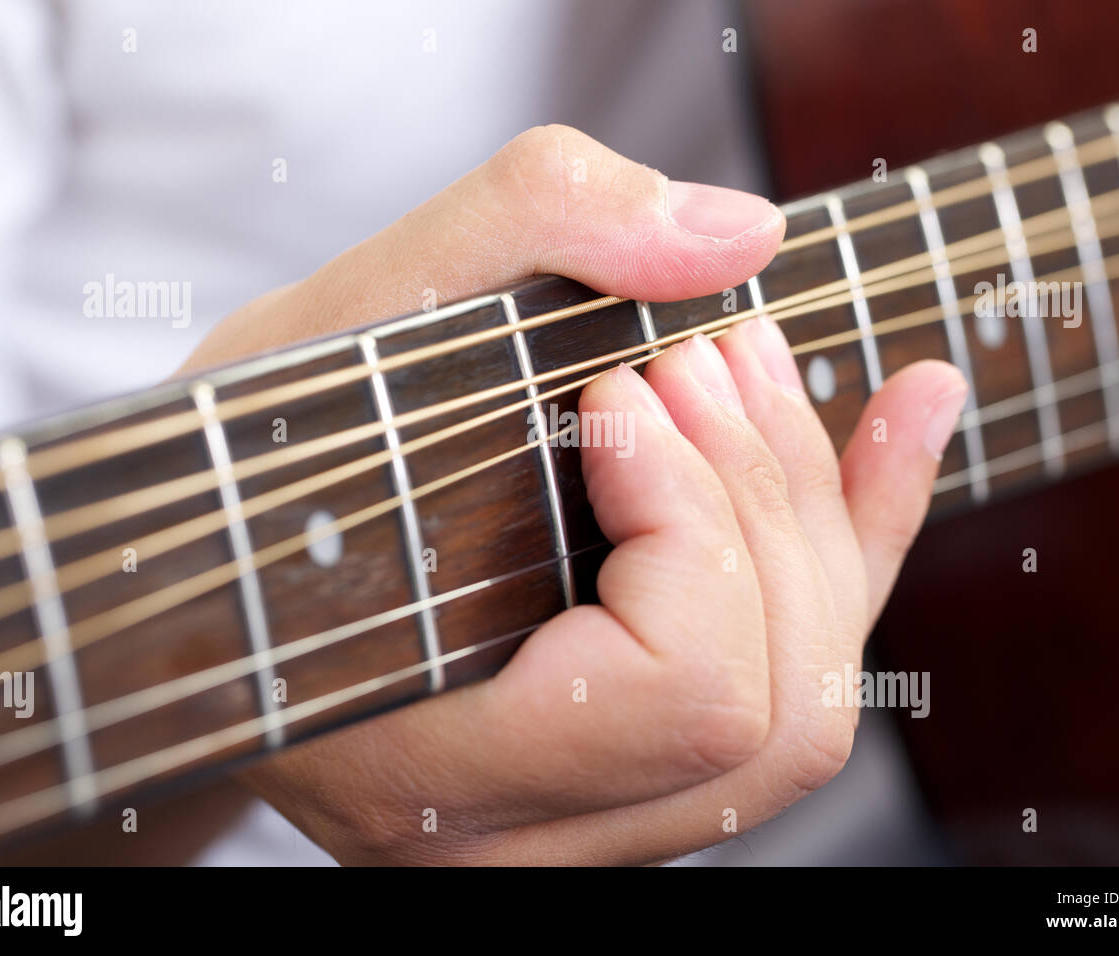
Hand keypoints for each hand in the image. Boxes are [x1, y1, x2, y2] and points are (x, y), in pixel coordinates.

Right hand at [189, 126, 966, 863]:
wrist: (213, 554)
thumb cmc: (242, 464)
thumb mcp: (333, 324)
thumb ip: (527, 231)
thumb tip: (740, 230)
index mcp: (420, 772)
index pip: (677, 696)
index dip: (691, 524)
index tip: (613, 393)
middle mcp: (515, 838)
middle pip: (770, 710)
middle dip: (760, 499)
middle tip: (695, 352)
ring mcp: (583, 824)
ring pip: (802, 714)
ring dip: (808, 514)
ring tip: (752, 362)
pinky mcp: (624, 774)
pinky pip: (795, 686)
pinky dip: (863, 541)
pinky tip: (905, 411)